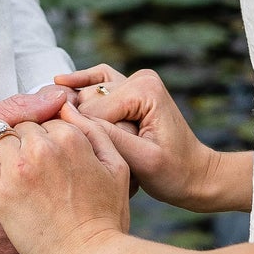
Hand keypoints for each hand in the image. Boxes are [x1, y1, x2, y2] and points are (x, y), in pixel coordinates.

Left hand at [0, 106, 130, 253]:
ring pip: (1, 135)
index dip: (51, 133)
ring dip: (2, 140)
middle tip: (35, 161)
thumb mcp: (116, 167)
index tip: (51, 149)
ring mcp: (18, 168)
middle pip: (25, 126)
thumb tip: (69, 106)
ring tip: (4, 154)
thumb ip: (94, 130)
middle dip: (28, 137)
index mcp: (71, 139)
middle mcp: (42, 148)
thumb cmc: (104, 218)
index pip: (51, 118)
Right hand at [54, 65, 221, 210]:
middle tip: (100, 156)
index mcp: (145, 90)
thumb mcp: (140, 161)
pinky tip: (59, 83)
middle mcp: (140, 79)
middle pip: (87, 102)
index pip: (93, 111)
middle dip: (87, 129)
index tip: (98, 160)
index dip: (89, 138)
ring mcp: (135, 81)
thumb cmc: (173, 173)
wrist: (195, 174)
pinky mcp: (130, 87)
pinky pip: (98, 79)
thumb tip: (69, 117)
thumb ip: (106, 136)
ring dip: (84, 119)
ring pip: (87, 96)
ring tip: (82, 142)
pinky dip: (80, 82)